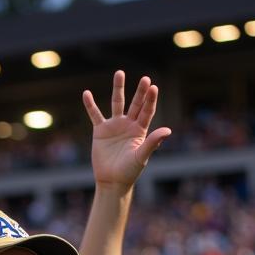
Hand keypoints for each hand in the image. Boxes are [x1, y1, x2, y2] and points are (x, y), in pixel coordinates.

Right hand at [83, 71, 170, 189]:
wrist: (111, 181)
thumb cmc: (129, 172)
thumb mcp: (141, 156)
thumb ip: (153, 142)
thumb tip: (168, 130)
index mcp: (140, 131)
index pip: (147, 112)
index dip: (150, 100)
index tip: (153, 87)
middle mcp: (129, 125)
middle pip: (135, 104)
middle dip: (140, 92)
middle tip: (145, 79)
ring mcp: (114, 126)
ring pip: (116, 103)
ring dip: (118, 89)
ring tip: (120, 73)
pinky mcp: (101, 131)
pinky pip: (95, 115)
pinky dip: (90, 105)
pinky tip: (86, 93)